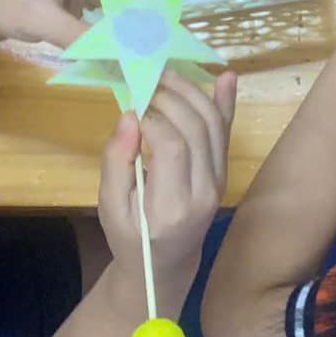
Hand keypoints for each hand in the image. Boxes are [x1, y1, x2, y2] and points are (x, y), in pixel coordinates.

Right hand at [98, 68, 239, 299]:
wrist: (165, 262)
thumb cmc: (131, 236)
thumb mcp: (109, 207)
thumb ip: (116, 163)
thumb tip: (129, 116)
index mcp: (172, 207)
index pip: (172, 147)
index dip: (153, 118)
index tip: (131, 104)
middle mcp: (205, 192)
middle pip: (196, 129)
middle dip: (171, 96)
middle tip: (146, 78)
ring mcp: (219, 181)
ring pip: (214, 124)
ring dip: (191, 92)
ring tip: (164, 74)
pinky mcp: (223, 171)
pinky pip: (226, 131)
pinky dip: (225, 102)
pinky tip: (225, 76)